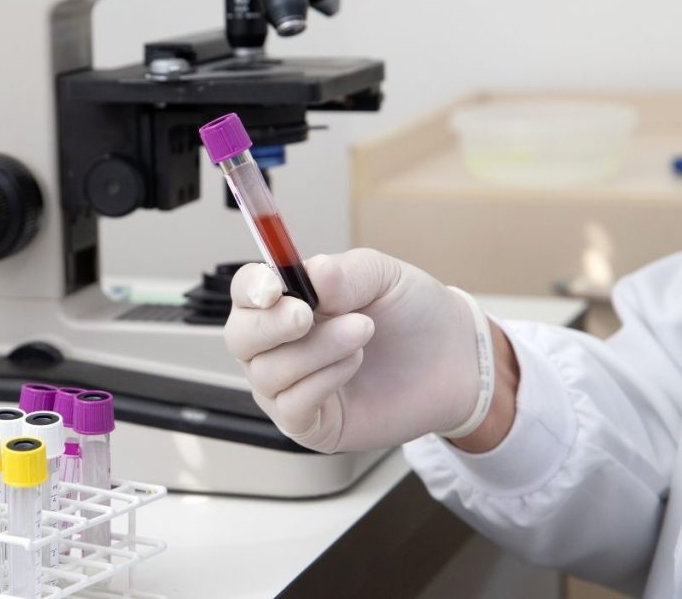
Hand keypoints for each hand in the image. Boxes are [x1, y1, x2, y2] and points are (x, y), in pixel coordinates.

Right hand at [225, 249, 514, 452]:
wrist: (455, 361)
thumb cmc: (413, 314)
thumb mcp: (383, 276)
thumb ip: (345, 272)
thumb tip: (312, 273)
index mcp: (287, 301)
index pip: (246, 292)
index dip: (251, 289)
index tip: (273, 288)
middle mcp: (278, 345)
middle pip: (240, 337)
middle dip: (271, 325)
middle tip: (308, 314)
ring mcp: (290, 386)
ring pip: (268, 372)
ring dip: (315, 349)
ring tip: (362, 332)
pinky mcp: (310, 424)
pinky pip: (291, 407)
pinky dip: (321, 381)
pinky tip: (354, 364)